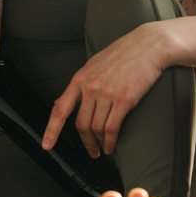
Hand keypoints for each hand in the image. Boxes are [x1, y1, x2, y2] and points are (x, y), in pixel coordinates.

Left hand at [44, 22, 170, 156]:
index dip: (51, 130)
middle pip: (81, 124)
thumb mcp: (94, 64)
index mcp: (80, 79)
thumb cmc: (123, 53)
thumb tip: (63, 101)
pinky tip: (112, 145)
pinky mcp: (124, 99)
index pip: (60, 109)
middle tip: (91, 151)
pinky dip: (111, 141)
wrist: (148, 45)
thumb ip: (80, 84)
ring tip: (104, 148)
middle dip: (85, 142)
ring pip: (96, 128)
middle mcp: (90, 87)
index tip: (47, 145)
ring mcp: (106, 93)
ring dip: (99, 143)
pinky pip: (112, 128)